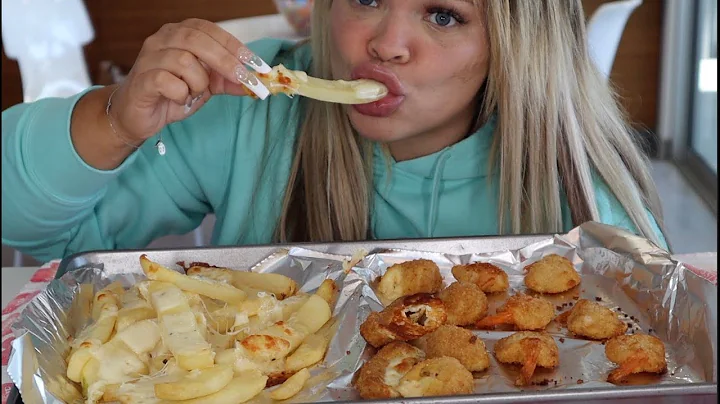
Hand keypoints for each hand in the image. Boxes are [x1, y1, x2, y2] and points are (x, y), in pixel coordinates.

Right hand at [107, 18, 271, 141]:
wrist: (138, 115)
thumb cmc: (171, 93)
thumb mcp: (206, 86)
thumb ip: (229, 81)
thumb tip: (256, 82)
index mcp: (179, 33)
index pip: (210, 30)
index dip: (235, 46)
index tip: (256, 64)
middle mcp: (162, 39)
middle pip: (197, 40)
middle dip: (225, 61)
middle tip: (243, 79)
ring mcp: (149, 57)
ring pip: (184, 61)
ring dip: (198, 82)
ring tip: (194, 93)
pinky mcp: (142, 79)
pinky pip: (168, 81)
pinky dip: (181, 93)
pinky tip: (179, 99)